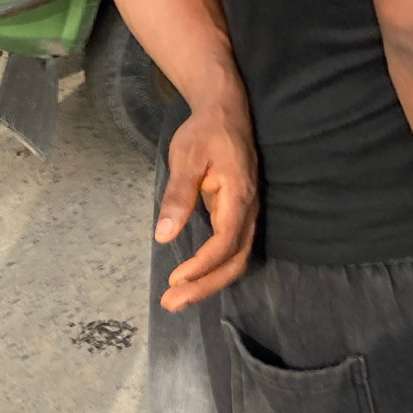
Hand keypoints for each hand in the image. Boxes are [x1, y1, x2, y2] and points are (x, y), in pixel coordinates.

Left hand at [154, 101, 258, 311]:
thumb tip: (164, 235)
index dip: (203, 265)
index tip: (175, 279)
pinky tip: (193, 277)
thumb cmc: (205, 131)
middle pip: (235, 258)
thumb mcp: (186, 157)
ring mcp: (246, 210)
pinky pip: (231, 247)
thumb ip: (178, 195)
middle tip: (171, 303)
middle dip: (206, 285)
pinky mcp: (237, 211)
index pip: (225, 241)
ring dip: (209, 281)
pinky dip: (213, 268)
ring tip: (177, 298)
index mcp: (239, 194)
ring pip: (236, 256)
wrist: (226, 109)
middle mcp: (249, 207)